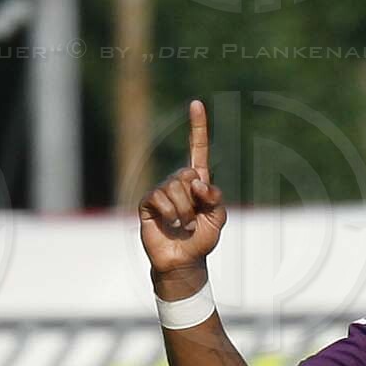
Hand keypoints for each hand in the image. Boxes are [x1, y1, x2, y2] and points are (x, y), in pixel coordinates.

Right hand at [138, 100, 226, 285]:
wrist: (183, 261)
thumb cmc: (201, 239)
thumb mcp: (218, 217)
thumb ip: (215, 196)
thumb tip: (197, 182)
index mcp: (198, 182)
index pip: (197, 149)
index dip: (197, 127)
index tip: (196, 103)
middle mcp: (178, 182)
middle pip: (186, 173)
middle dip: (194, 200)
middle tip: (194, 220)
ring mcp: (161, 191)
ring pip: (174, 187)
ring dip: (183, 211)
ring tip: (183, 226)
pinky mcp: (148, 202)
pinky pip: (158, 197)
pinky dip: (169, 213)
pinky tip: (170, 224)